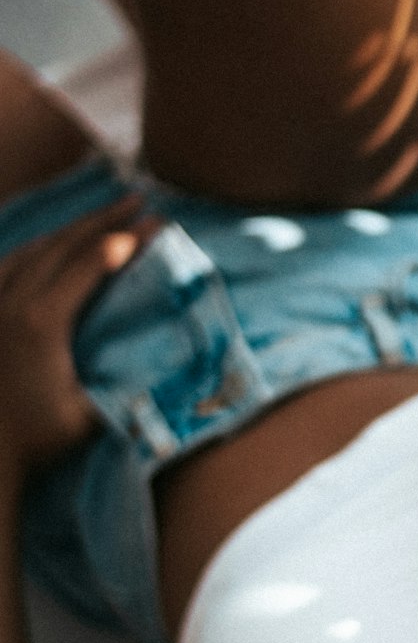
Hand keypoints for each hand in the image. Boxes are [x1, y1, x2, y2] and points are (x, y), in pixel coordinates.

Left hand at [0, 198, 157, 476]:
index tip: (155, 223)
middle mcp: (11, 302)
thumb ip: (125, 388)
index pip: (89, 264)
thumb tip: (176, 365)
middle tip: (140, 202)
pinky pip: (10, 264)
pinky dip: (39, 247)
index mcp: (41, 321)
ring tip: (105, 216)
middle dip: (105, 220)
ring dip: (73, 228)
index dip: (124, 241)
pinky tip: (54, 246)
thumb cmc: (38, 440)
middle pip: (63, 245)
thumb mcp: (89, 417)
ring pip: (34, 249)